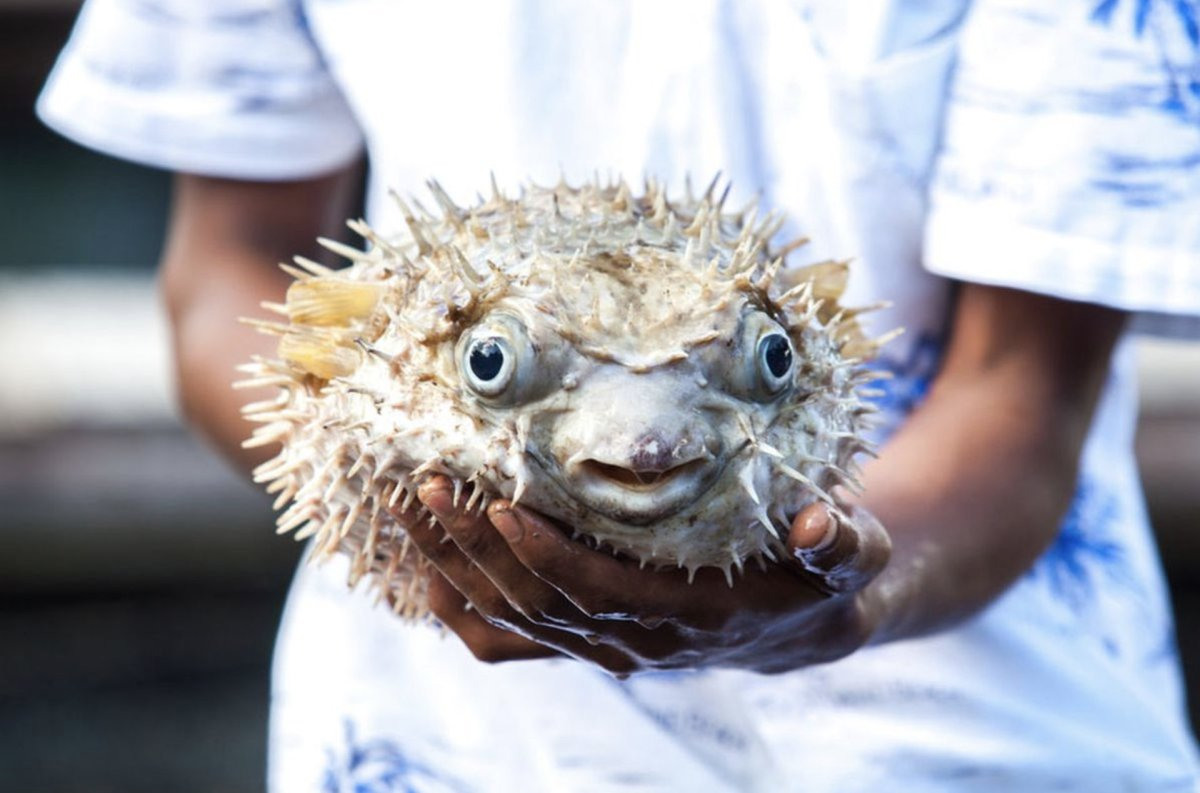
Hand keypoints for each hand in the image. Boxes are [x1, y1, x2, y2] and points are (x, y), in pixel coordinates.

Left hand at [398, 476, 890, 674]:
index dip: (548, 556)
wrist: (797, 625)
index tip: (502, 506)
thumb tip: (822, 526)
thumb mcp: (851, 558)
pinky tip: (423, 564)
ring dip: (454, 567)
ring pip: (510, 618)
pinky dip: (457, 609)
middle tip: (430, 485)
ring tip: (408, 506)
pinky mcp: (581, 641)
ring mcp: (600, 647)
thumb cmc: (816, 575)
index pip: (601, 592)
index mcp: (689, 617)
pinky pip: (504, 641)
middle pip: (537, 602)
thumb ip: (843, 543)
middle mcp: (633, 642)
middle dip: (477, 548)